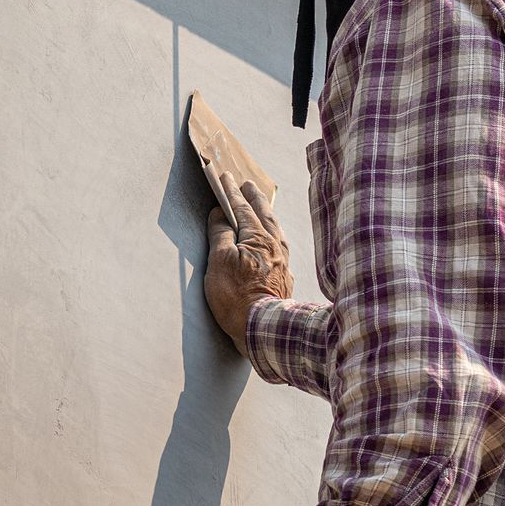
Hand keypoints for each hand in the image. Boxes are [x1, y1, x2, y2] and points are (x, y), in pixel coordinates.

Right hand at [203, 174, 292, 354]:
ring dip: (266, 214)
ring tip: (261, 206)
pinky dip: (273, 233)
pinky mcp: (285, 275)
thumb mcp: (219, 262)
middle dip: (254, 197)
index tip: (226, 177)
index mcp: (257, 237)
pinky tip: (272, 239)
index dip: (232, 192)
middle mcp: (274, 244)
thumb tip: (220, 215)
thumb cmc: (237, 296)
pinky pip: (279, 244)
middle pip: (263, 214)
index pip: (241, 208)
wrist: (263, 328)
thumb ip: (220, 234)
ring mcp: (282, 260)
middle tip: (248, 184)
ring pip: (275, 228)